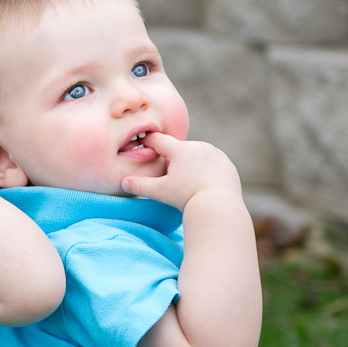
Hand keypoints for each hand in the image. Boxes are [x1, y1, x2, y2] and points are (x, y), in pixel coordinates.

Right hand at [120, 133, 241, 210]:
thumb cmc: (187, 198)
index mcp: (180, 150)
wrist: (219, 207)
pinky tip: (202, 181)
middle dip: (172, 158)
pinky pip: (210, 161)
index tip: (142, 142)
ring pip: (195, 154)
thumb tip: (123, 182)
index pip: (158, 140)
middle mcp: (198, 146)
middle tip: (168, 175)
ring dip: (189, 162)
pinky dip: (205, 168)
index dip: (148, 141)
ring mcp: (213, 153)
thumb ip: (140, 185)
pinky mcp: (225, 162)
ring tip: (187, 180)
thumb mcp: (161, 192)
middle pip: (178, 149)